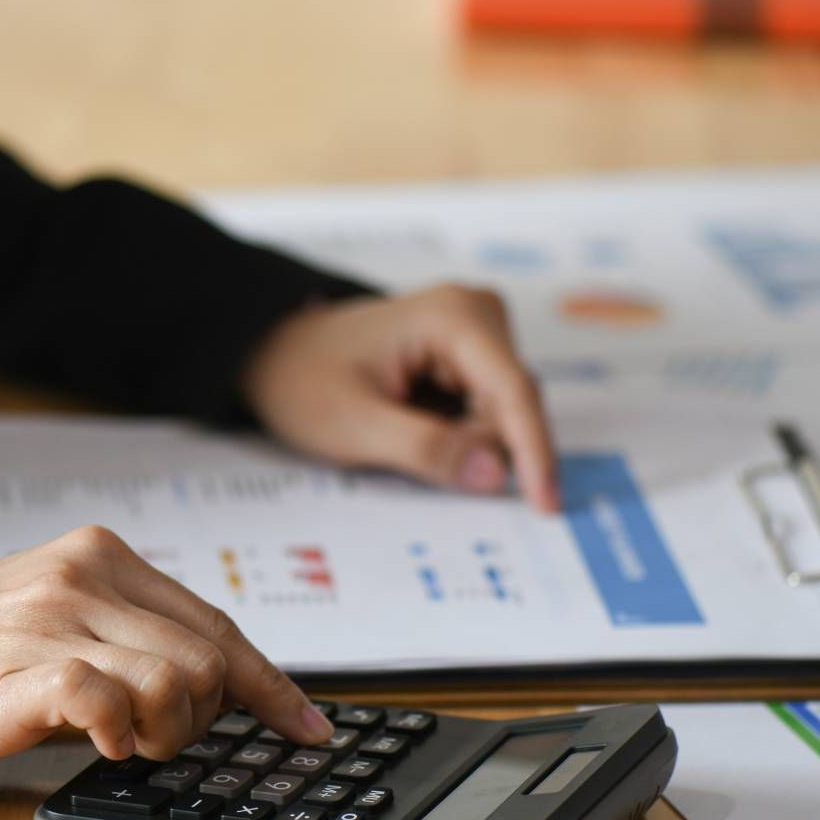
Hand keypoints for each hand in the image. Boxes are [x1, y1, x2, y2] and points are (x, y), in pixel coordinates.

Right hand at [0, 525, 331, 771]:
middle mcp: (86, 574)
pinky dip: (119, 734)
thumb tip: (209, 682)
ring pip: (179, 681)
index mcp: (100, 556)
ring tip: (116, 742)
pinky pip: (112, 700)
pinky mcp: (23, 671)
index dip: (271, 685)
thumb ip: (124, 633)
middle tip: (151, 739)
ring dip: (164, 733)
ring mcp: (55, 619)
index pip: (218, 624)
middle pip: (210, 658)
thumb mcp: (49, 617)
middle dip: (204, 719)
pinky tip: (93, 741)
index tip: (306, 727)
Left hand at [242, 285, 561, 511]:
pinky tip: (415, 426)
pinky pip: (488, 412)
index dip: (534, 453)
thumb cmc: (303, 380)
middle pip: (513, 406)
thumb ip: (427, 450)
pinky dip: (460, 437)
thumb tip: (496, 474)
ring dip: (466, 444)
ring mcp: (477, 333)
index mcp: (453, 317)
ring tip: (398, 430)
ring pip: (504, 415)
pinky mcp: (471, 356)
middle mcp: (477, 314)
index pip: (515, 392)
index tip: (545, 505)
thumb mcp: (355, 426)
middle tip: (403, 445)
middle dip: (478, 448)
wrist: (273, 353)